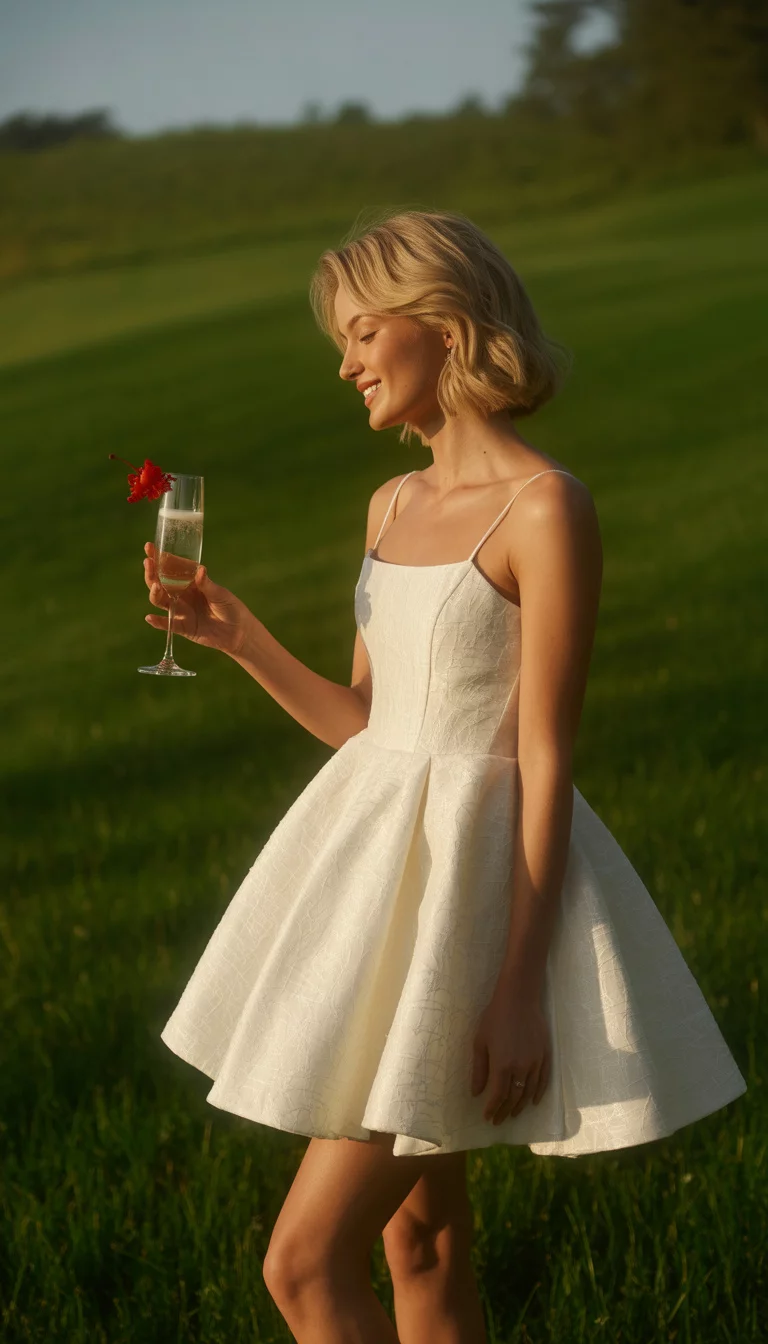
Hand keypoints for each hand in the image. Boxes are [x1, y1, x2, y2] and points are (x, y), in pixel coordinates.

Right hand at [143, 541, 253, 657]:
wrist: (239, 633)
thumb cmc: (231, 608)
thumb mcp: (220, 594)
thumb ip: (207, 585)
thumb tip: (200, 570)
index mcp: (190, 583)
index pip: (171, 568)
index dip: (159, 558)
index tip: (149, 547)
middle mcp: (182, 595)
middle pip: (160, 583)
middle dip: (152, 572)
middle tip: (148, 562)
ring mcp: (180, 611)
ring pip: (160, 601)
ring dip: (155, 593)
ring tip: (155, 586)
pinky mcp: (182, 627)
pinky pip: (167, 624)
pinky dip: (157, 622)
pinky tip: (149, 617)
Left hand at [470, 983, 550, 1124]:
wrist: (519, 999)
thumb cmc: (495, 1017)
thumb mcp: (480, 1042)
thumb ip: (479, 1069)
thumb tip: (476, 1093)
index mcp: (502, 1066)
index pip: (498, 1096)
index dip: (492, 1109)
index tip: (487, 1118)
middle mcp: (521, 1069)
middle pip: (514, 1098)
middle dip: (504, 1111)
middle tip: (498, 1120)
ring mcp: (535, 1063)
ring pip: (529, 1092)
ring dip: (521, 1106)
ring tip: (513, 1114)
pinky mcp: (545, 1056)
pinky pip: (544, 1081)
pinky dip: (539, 1094)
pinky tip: (534, 1101)